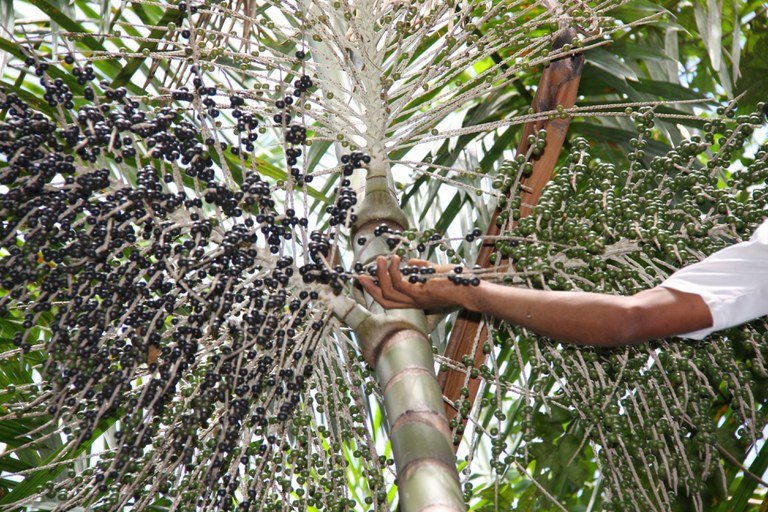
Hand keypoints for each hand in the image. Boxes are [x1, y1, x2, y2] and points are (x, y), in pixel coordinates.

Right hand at [358, 255, 472, 310]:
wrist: (469, 289)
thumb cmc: (456, 281)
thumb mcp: (434, 272)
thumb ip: (421, 268)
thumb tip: (410, 261)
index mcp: (414, 300)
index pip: (390, 299)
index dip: (377, 291)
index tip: (367, 278)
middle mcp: (413, 303)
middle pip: (384, 300)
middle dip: (371, 288)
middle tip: (361, 275)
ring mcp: (416, 299)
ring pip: (389, 291)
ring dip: (382, 275)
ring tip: (381, 259)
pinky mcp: (420, 293)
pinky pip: (400, 283)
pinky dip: (394, 271)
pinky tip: (396, 259)